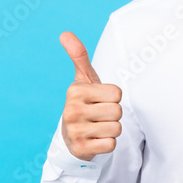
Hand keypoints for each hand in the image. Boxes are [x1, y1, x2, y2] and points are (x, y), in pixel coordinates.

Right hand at [59, 31, 122, 159]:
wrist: (72, 137)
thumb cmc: (84, 103)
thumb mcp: (83, 80)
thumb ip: (79, 56)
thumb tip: (65, 33)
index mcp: (75, 91)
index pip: (117, 93)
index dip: (113, 98)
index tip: (99, 101)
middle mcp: (72, 110)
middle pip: (117, 111)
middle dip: (113, 115)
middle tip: (99, 116)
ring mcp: (75, 131)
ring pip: (116, 128)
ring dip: (111, 130)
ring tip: (97, 127)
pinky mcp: (81, 149)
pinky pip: (111, 145)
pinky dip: (108, 144)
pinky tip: (95, 140)